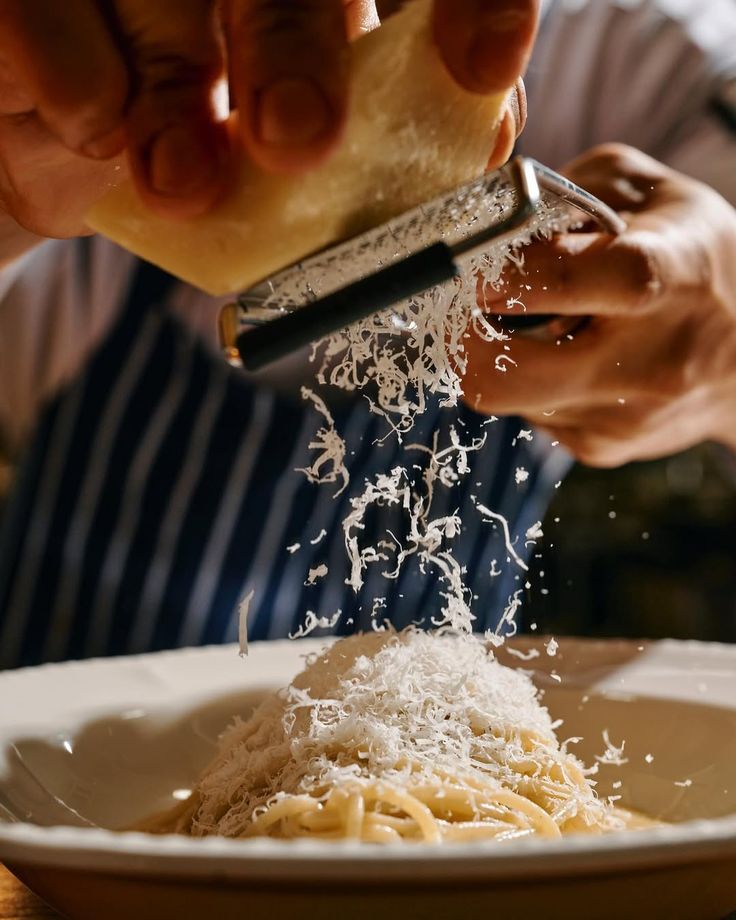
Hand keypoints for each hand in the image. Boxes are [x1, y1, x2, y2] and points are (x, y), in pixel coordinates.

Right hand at [0, 0, 536, 239]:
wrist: (55, 154)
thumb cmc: (190, 154)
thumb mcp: (290, 168)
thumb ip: (376, 156)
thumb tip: (477, 149)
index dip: (467, 4)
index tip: (484, 69)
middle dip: (296, 52)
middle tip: (298, 141)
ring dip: (176, 96)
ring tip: (181, 185)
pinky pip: (49, 12)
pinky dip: (79, 83)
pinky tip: (92, 135)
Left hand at [464, 144, 735, 464]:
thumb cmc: (699, 261)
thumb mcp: (657, 197)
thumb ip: (574, 190)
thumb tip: (493, 214)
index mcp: (665, 278)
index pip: (558, 280)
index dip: (494, 274)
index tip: (467, 263)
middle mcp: (643, 362)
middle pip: (500, 376)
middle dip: (459, 340)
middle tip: (459, 307)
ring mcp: (619, 419)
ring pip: (505, 396)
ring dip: (498, 357)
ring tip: (536, 324)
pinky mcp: (601, 448)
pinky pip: (530, 412)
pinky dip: (530, 380)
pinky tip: (567, 356)